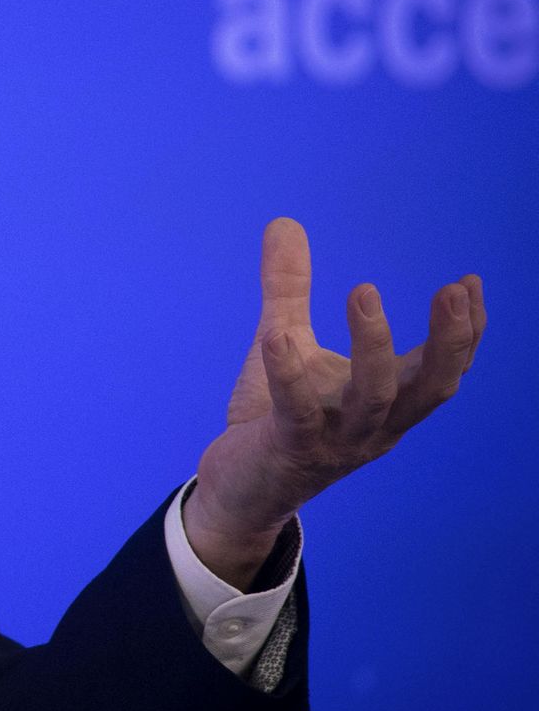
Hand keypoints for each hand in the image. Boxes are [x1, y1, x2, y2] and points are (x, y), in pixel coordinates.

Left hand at [184, 218, 485, 587]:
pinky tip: (276, 337)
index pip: (442, 368)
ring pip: (371, 399)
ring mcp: (335, 441)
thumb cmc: (272, 415)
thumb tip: (284, 222)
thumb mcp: (288, 340)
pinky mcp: (288, 448)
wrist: (239, 488)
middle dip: (450, 341)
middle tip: (453, 289)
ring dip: (372, 346)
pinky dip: (288, 373)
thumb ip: (289, 288)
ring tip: (364, 290)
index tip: (471, 280)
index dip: (466, 330)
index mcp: (387, 402)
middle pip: (430, 388)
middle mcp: (374, 426)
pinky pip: (295, 411)